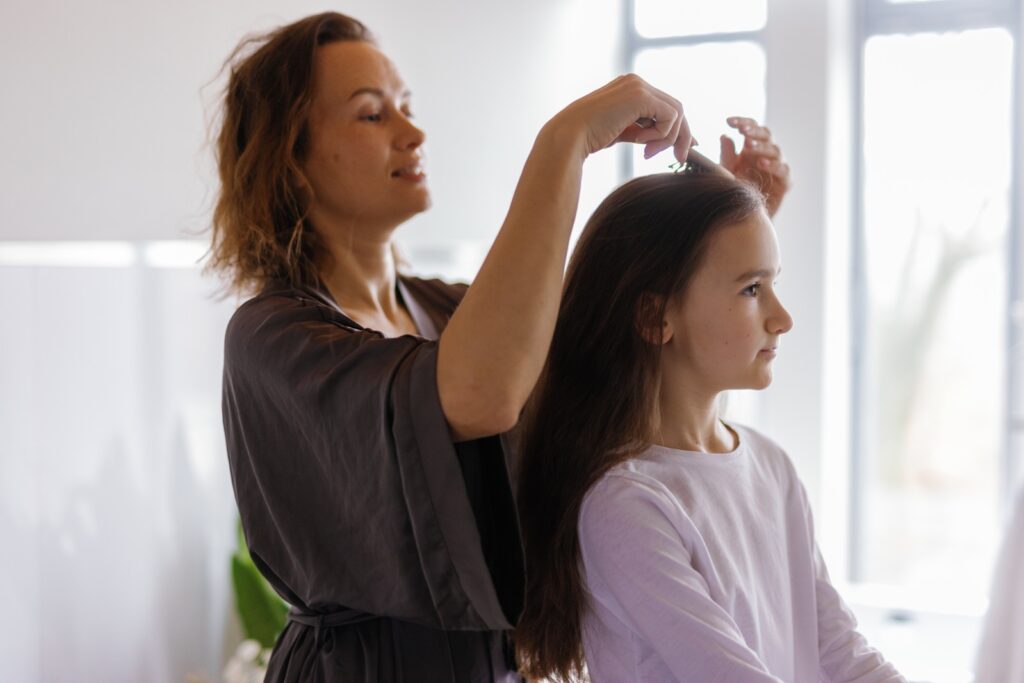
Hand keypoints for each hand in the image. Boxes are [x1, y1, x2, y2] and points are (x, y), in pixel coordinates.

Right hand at [548, 74, 692, 163]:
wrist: (569, 136)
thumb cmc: (589, 138)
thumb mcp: (622, 132)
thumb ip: (643, 131)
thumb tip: (667, 141)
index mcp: (629, 88)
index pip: (664, 106)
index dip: (677, 128)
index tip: (682, 150)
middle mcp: (636, 82)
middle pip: (675, 107)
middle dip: (680, 135)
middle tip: (679, 159)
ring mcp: (638, 86)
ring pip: (676, 113)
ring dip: (667, 138)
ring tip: (646, 153)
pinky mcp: (640, 96)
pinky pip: (669, 117)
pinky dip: (660, 135)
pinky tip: (639, 142)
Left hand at [719, 117, 790, 216]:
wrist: (744, 219)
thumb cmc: (735, 193)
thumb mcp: (726, 174)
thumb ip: (726, 157)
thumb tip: (725, 136)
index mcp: (751, 148)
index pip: (751, 128)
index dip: (742, 122)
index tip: (728, 121)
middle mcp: (766, 154)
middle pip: (766, 134)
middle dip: (754, 131)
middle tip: (742, 131)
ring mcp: (777, 167)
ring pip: (775, 150)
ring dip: (762, 147)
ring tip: (748, 147)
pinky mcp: (785, 182)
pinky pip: (783, 170)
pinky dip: (774, 165)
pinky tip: (762, 164)